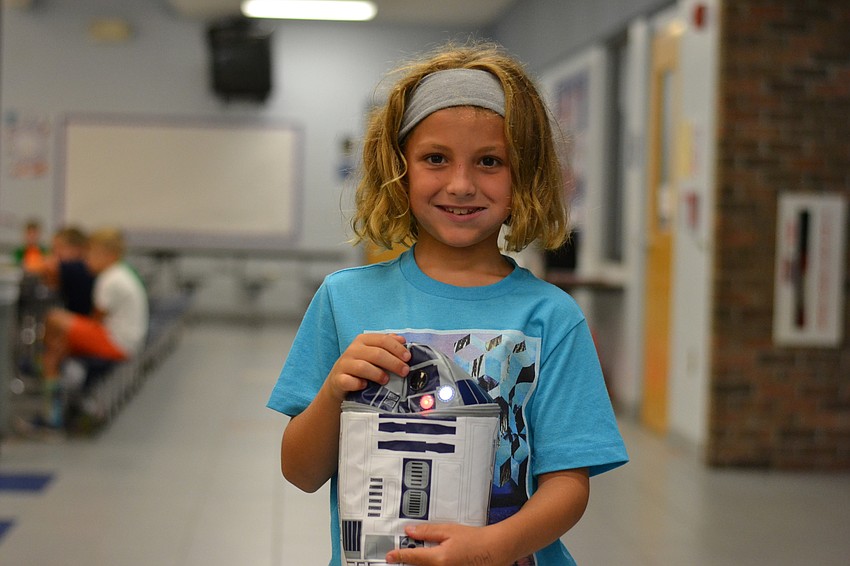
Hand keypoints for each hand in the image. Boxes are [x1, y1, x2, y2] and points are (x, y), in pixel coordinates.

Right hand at [324, 333, 410, 401]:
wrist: (339, 382)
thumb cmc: (361, 366)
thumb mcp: (373, 353)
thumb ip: (387, 345)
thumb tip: (402, 340)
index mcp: (363, 340)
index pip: (383, 340)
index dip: (397, 348)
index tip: (408, 358)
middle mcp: (352, 350)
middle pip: (376, 354)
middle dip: (393, 363)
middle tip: (404, 371)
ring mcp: (344, 365)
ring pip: (363, 367)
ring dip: (377, 374)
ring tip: (386, 380)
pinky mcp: (338, 379)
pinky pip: (349, 381)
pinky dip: (358, 384)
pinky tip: (365, 386)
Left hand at [386, 523, 513, 565]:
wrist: (495, 549)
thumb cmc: (474, 539)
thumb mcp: (449, 530)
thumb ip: (428, 532)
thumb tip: (409, 532)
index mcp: (439, 558)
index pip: (413, 558)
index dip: (399, 556)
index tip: (389, 556)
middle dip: (410, 561)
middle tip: (403, 554)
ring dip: (421, 563)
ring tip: (421, 554)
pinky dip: (432, 565)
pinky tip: (435, 559)